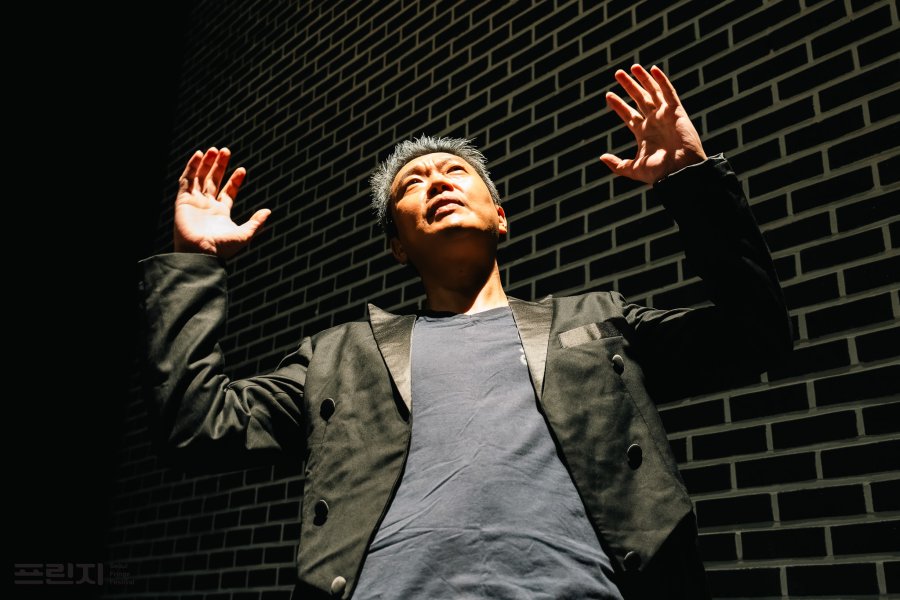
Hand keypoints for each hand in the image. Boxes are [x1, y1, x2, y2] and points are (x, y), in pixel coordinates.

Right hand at [173, 147, 270, 258]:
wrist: (201, 254)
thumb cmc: (222, 248)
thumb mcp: (244, 235)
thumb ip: (256, 222)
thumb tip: (268, 211)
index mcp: (221, 213)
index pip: (228, 191)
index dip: (234, 180)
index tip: (242, 169)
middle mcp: (207, 206)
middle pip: (213, 180)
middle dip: (220, 166)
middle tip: (226, 151)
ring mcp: (195, 202)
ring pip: (200, 177)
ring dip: (207, 163)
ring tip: (215, 150)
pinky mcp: (183, 200)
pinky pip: (186, 180)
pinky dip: (191, 167)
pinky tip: (199, 155)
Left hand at [601, 64, 706, 183]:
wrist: (680, 171)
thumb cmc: (659, 173)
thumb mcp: (634, 169)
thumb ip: (617, 164)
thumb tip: (602, 157)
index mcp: (644, 134)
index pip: (629, 115)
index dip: (619, 105)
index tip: (608, 95)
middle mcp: (654, 122)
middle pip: (639, 99)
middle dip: (629, 86)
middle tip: (618, 73)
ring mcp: (665, 116)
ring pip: (653, 92)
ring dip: (643, 79)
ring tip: (632, 67)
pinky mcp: (676, 112)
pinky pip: (669, 92)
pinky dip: (661, 80)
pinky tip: (652, 69)